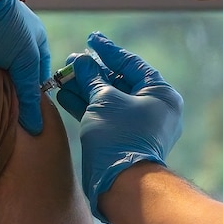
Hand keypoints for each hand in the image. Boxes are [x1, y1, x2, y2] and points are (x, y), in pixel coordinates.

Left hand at [0, 0, 50, 133]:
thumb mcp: (26, 60)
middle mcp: (13, 43)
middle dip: (10, 98)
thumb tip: (37, 128)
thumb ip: (30, 93)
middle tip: (5, 126)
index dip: (34, 98)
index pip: (38, 77)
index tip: (27, 122)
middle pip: (13, 79)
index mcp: (34, 41)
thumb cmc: (5, 26)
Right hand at [54, 32, 182, 220]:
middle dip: (93, 71)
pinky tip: (64, 94)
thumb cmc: (119, 138)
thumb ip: (92, 77)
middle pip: (118, 81)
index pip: (131, 63)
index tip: (91, 38)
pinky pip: (104, 114)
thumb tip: (82, 62)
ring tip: (62, 76)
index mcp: (159, 93)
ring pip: (108, 99)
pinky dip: (86, 105)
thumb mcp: (104, 100)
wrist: (122, 184)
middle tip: (72, 61)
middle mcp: (153, 107)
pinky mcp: (122, 138)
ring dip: (85, 87)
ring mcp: (138, 124)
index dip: (108, 50)